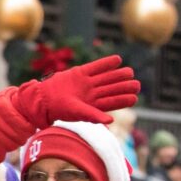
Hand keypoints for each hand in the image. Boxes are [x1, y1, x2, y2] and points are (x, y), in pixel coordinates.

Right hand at [21, 54, 139, 126]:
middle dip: (124, 86)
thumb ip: (94, 115)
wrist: (43, 99)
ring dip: (118, 74)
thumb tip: (111, 121)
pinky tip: (117, 60)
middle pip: (111, 88)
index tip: (134, 98)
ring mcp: (87, 82)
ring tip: (129, 72)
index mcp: (94, 105)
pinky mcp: (80, 72)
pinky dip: (106, 63)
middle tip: (137, 84)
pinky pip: (96, 67)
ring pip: (106, 77)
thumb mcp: (78, 113)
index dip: (123, 99)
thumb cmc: (60, 109)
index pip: (112, 101)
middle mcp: (92, 93)